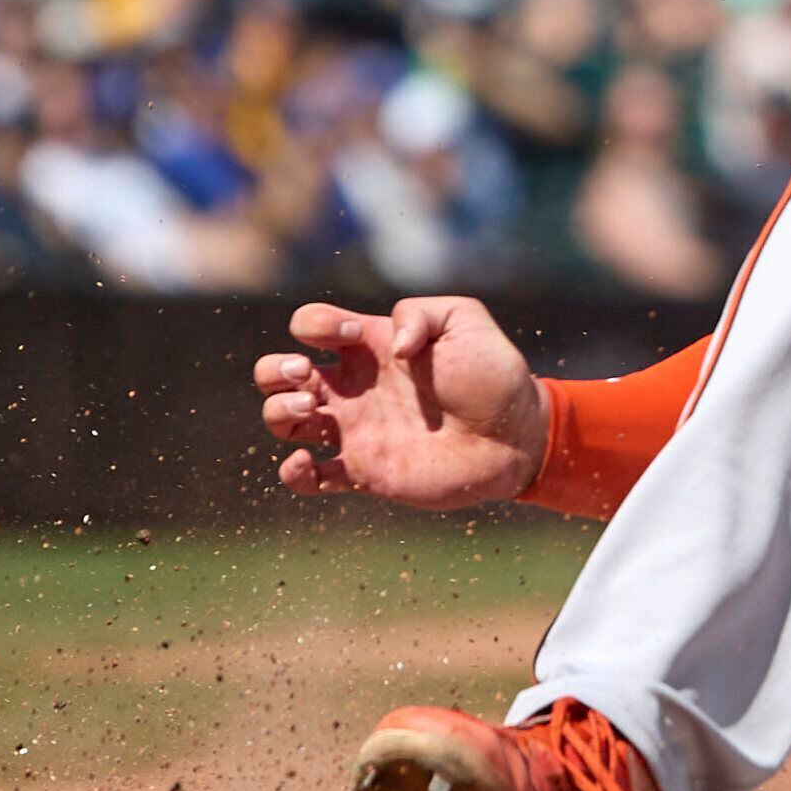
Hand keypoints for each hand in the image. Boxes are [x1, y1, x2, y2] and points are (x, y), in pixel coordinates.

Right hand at [254, 297, 549, 508]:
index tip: (352, 336)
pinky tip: (309, 462)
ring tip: (309, 411)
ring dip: (277, 412)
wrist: (516, 437)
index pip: (312, 324)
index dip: (315, 324)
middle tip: (304, 377)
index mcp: (371, 347)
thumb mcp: (466, 322)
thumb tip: (394, 345)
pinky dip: (293, 473)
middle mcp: (355, 387)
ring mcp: (355, 430)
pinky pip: (308, 478)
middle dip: (274, 370)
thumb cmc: (494, 377)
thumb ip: (422, 313)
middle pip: (278, 372)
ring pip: (283, 420)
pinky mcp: (363, 472)